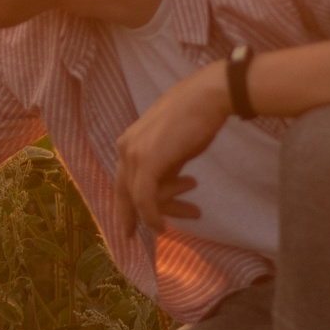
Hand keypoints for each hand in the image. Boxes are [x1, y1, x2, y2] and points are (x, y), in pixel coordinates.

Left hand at [114, 63, 229, 232]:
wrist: (207, 98)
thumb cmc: (195, 120)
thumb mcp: (173, 149)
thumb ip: (163, 168)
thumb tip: (166, 190)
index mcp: (128, 143)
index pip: (122, 182)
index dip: (125, 207)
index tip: (130, 228)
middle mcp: (125, 148)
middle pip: (128, 193)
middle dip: (140, 216)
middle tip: (159, 231)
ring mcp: (133, 154)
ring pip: (140, 198)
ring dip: (169, 210)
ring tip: (195, 211)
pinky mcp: (147, 161)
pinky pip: (144, 199)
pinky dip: (152, 216)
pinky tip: (163, 226)